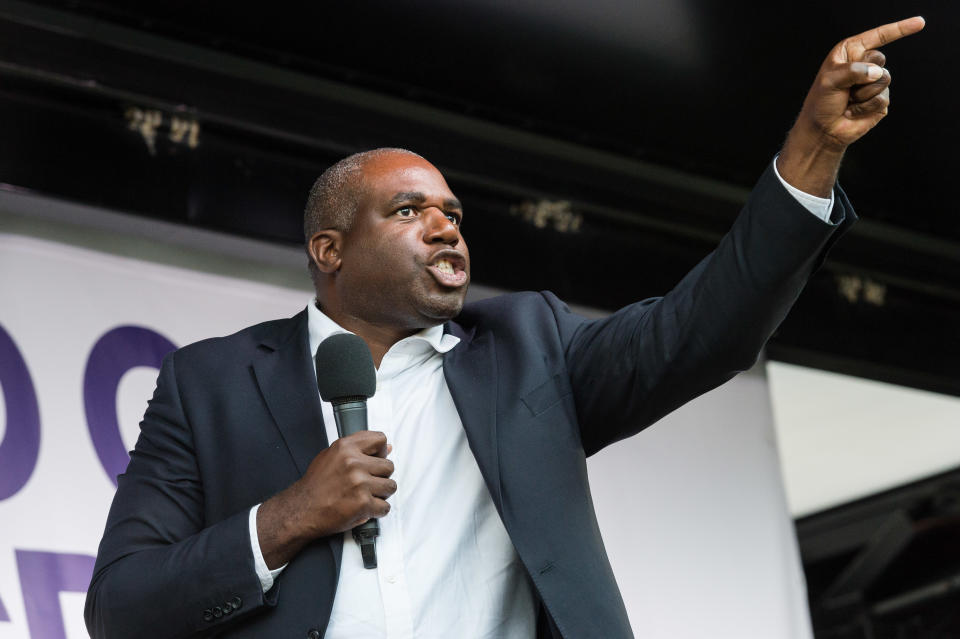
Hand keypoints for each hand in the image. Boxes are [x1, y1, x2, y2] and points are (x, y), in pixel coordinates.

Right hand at [257, 431, 395, 568]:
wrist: (301, 510)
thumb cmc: (315, 486)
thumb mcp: (330, 456)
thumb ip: (358, 450)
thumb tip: (387, 449)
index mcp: (345, 447)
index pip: (380, 440)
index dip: (381, 452)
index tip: (376, 460)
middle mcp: (353, 463)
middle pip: (389, 466)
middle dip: (381, 477)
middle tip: (368, 484)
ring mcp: (359, 483)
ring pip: (390, 486)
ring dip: (381, 494)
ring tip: (367, 496)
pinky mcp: (363, 503)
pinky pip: (385, 506)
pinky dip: (378, 511)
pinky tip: (365, 509)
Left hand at [778, 17, 924, 195]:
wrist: (823, 130)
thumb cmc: (821, 103)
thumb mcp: (829, 81)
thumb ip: (853, 71)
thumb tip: (877, 73)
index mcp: (850, 53)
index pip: (877, 37)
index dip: (899, 29)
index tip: (920, 23)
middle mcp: (864, 64)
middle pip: (880, 60)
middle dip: (861, 76)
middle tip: (846, 88)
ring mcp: (874, 82)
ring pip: (883, 80)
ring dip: (862, 94)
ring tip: (849, 100)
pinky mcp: (880, 99)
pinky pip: (882, 98)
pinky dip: (866, 107)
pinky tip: (854, 111)